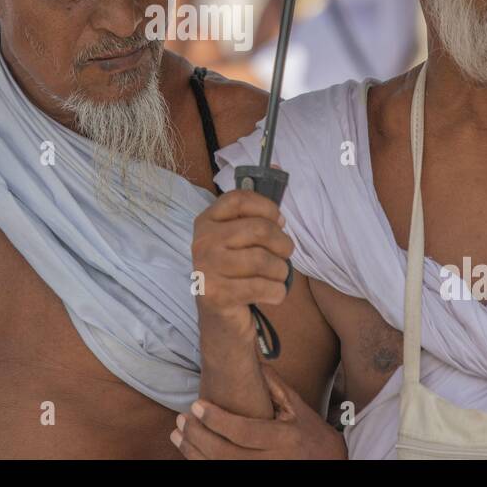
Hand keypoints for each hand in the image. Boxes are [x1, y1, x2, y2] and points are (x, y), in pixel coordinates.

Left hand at [172, 366, 346, 459]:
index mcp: (283, 438)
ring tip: (178, 434)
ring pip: (221, 469)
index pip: (243, 432)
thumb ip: (273, 385)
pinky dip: (204, 464)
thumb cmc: (312, 433)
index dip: (216, 420)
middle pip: (225, 454)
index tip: (196, 405)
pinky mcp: (257, 480)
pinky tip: (192, 452)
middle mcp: (273, 460)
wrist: (330, 463)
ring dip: (194, 453)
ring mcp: (264, 474)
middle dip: (198, 437)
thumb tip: (252, 358)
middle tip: (181, 420)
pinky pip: (225, 475)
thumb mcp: (297, 407)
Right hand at [191, 189, 293, 330]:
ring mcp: (206, 269)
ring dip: (281, 272)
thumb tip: (277, 166)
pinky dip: (278, 293)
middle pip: (258, 230)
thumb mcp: (241, 239)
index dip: (267, 207)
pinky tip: (273, 294)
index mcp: (206, 221)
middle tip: (285, 254)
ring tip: (277, 276)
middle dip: (283, 244)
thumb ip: (256, 208)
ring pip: (264, 261)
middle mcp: (201, 242)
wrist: (221, 320)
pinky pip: (263, 287)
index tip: (279, 221)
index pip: (239, 199)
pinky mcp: (216, 295)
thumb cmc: (236, 273)